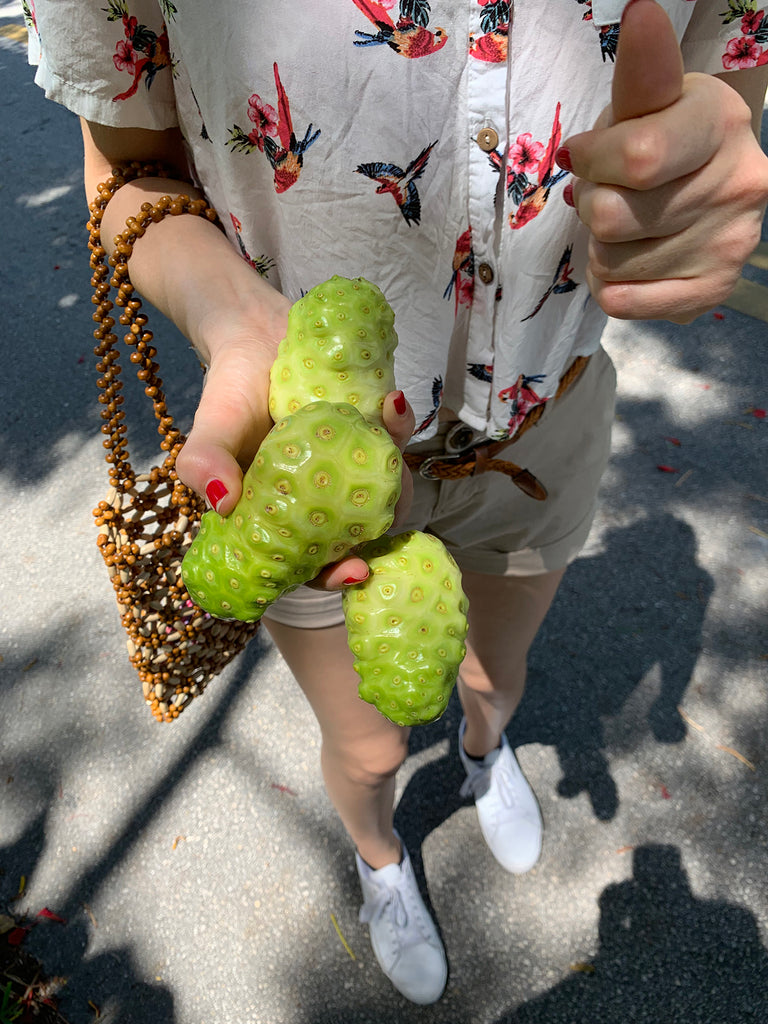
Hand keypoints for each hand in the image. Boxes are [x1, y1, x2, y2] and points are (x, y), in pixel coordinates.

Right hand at [176, 303, 415, 590]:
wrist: (254, 332)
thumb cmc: (229, 390)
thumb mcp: (209, 427)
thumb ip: (204, 463)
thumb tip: (223, 503)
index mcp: (286, 513)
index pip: (312, 560)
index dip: (334, 575)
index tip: (356, 573)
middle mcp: (325, 494)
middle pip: (362, 532)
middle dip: (386, 531)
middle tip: (393, 512)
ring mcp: (352, 462)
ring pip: (386, 486)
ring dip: (397, 474)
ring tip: (390, 442)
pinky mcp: (372, 427)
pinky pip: (393, 435)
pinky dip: (398, 422)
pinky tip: (393, 403)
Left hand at [559, 0, 767, 322]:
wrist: (705, 184)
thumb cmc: (662, 137)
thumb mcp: (647, 102)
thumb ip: (640, 72)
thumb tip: (641, 13)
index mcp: (721, 124)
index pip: (635, 158)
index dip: (593, 161)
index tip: (590, 152)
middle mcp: (738, 186)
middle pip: (612, 218)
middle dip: (593, 204)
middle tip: (612, 193)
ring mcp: (729, 245)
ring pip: (611, 263)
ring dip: (600, 248)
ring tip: (627, 226)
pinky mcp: (711, 292)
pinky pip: (622, 302)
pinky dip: (611, 286)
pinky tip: (631, 260)